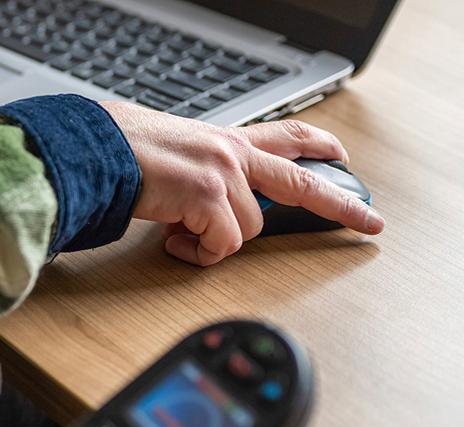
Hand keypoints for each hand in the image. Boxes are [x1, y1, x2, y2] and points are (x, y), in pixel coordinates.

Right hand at [101, 101, 384, 265]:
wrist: (92, 150)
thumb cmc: (120, 152)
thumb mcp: (174, 152)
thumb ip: (200, 172)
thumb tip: (202, 211)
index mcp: (224, 139)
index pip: (285, 136)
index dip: (318, 147)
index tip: (341, 157)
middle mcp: (231, 152)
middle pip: (301, 181)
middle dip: (342, 206)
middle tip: (371, 223)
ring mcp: (223, 173)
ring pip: (248, 230)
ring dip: (215, 241)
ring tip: (179, 232)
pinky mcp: (208, 197)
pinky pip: (222, 245)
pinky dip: (199, 253)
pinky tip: (174, 239)